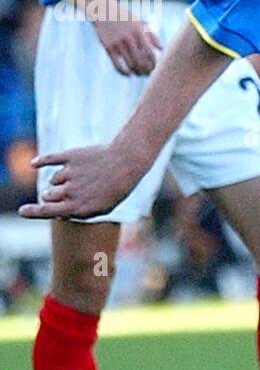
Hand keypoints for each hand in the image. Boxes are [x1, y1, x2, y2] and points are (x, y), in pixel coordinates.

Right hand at [19, 143, 145, 220]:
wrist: (128, 161)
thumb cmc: (117, 188)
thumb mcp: (104, 207)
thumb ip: (80, 212)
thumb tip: (59, 213)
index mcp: (78, 207)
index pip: (47, 211)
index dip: (33, 212)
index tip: (22, 211)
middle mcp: (71, 191)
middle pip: (47, 195)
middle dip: (52, 196)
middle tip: (67, 192)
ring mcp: (69, 174)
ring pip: (53, 180)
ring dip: (61, 180)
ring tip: (82, 177)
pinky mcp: (70, 157)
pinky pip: (49, 159)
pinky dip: (41, 162)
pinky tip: (35, 164)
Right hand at [94, 15, 161, 75]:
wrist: (104, 11)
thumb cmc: (126, 18)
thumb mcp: (140, 23)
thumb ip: (152, 36)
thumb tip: (162, 49)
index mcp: (139, 32)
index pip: (150, 53)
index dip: (154, 63)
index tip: (155, 67)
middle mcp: (129, 38)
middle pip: (141, 61)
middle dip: (146, 71)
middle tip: (148, 74)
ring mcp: (118, 43)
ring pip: (130, 65)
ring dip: (137, 73)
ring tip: (139, 74)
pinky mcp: (108, 47)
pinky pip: (117, 65)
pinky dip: (124, 72)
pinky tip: (129, 74)